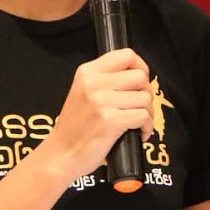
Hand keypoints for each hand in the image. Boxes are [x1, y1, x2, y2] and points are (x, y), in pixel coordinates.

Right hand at [38, 48, 152, 179]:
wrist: (61, 154)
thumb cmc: (75, 127)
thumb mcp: (83, 92)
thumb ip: (105, 80)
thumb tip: (138, 75)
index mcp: (88, 72)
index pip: (126, 55)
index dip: (141, 67)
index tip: (141, 81)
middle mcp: (94, 83)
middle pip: (140, 77)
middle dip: (146, 94)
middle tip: (139, 107)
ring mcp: (102, 102)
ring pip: (145, 98)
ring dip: (148, 113)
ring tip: (137, 122)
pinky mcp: (111, 121)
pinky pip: (143, 116)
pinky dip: (146, 127)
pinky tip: (138, 133)